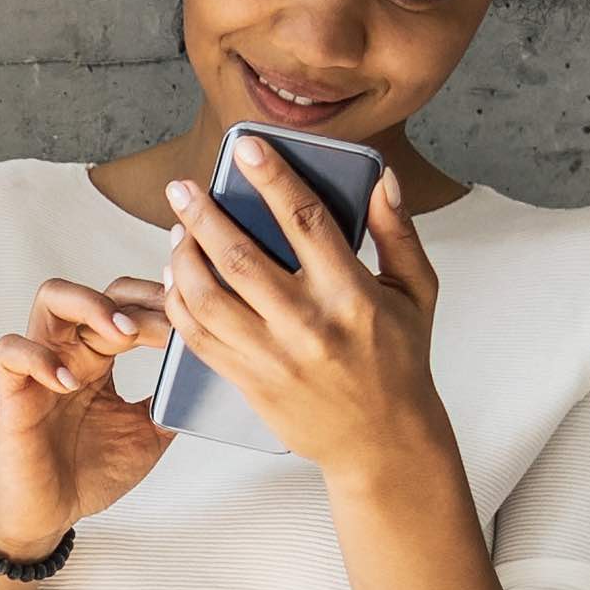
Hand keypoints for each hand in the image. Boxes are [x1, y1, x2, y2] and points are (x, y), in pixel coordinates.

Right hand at [0, 274, 178, 554]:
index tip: (188, 326)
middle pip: (99, 290)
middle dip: (137, 304)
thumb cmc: (89, 474)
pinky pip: (11, 351)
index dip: (159, 305)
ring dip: (90, 305)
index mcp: (102, 358)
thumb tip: (210, 377)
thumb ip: (172, 402)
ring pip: (51, 299)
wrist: (49, 515)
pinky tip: (70, 383)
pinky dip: (39, 357)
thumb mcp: (148, 435)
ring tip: (119, 337)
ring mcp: (41, 367)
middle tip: (163, 332)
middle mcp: (72, 353)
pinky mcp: (13, 392)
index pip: (129, 304)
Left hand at [155, 155, 451, 496]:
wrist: (383, 443)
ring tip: (176, 231)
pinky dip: (180, 304)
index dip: (272, 178)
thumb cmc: (401, 362)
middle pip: (241, 257)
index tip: (247, 147)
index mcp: (351, 294)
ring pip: (209, 298)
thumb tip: (380, 178)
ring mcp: (273, 356)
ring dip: (183, 259)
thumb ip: (396, 232)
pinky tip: (175, 279)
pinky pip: (200, 337)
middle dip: (204, 215)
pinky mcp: (249, 382)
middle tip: (182, 187)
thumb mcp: (415, 292)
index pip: (305, 221)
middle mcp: (307, 324)